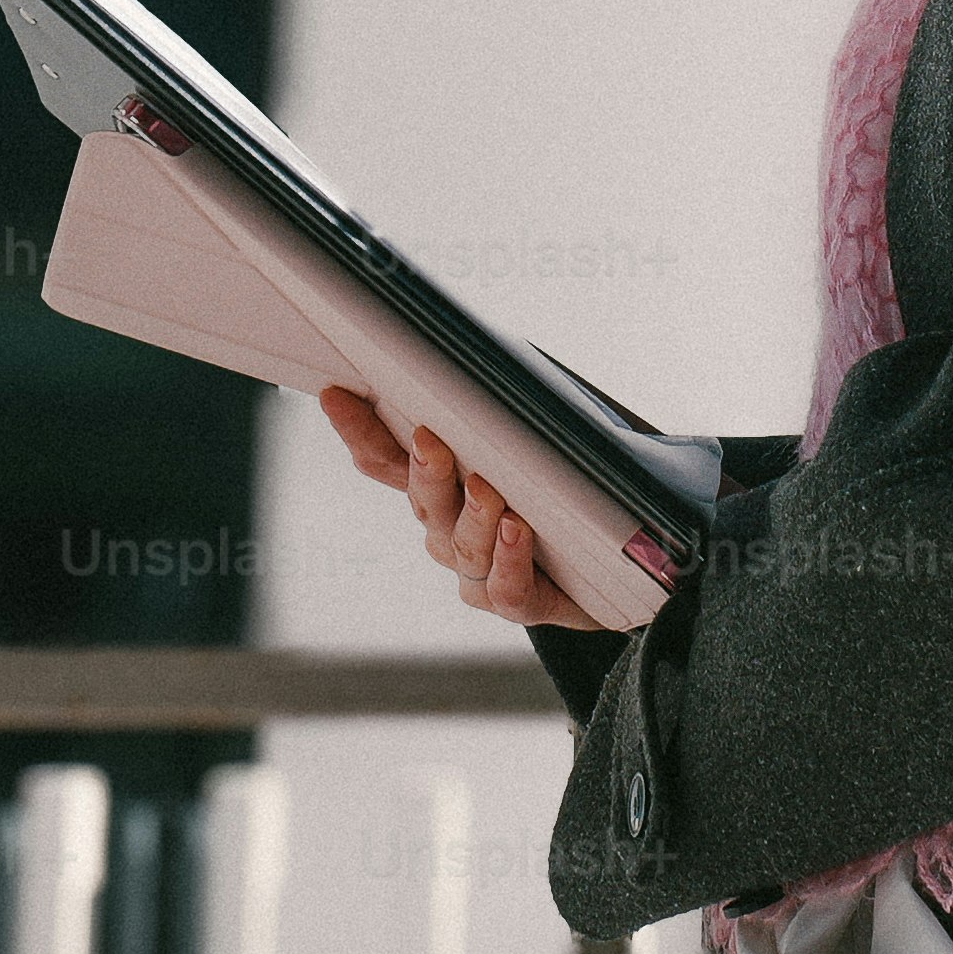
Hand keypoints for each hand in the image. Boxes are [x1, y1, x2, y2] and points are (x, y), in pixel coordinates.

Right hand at [319, 385, 607, 631]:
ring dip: (476, 518)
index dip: (359, 430)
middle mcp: (448, 532)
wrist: (615, 562)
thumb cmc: (559, 489)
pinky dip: (510, 563)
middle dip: (426, 473)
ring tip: (490, 493)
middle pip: (425, 503)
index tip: (337, 394)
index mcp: (438, 488)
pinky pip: (507, 592)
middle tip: (430, 442)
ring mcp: (479, 571)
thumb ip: (487, 410)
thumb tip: (462, 352)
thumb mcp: (523, 440)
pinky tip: (517, 533)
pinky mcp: (520, 601)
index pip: (386, 460)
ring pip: (465, 549)